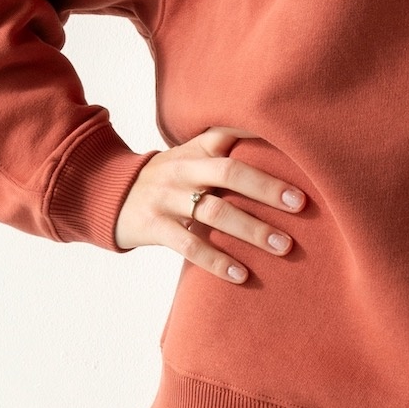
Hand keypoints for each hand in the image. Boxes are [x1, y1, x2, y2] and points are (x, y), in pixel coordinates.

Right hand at [114, 125, 308, 283]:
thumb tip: (284, 155)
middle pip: (229, 172)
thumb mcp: (189, 156)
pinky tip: (242, 275)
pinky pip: (190, 245)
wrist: (108, 196)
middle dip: (267, 188)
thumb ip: (225, 152)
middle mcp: (183, 169)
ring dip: (252, 229)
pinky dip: (218, 261)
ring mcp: (167, 198)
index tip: (297, 141)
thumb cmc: (168, 179)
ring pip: (215, 212)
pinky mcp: (155, 227)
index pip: (230, 132)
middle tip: (301, 204)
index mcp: (195, 148)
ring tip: (283, 245)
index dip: (260, 132)